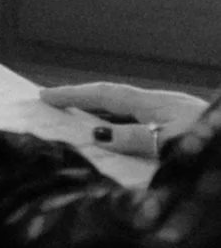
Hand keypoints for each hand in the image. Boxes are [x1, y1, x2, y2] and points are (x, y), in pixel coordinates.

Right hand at [38, 79, 206, 142]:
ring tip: (77, 129)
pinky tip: (119, 153)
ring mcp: (173, 123)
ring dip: (103, 121)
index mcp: (156, 106)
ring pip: (129, 119)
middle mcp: (163, 111)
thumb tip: (97, 132)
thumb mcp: (171, 144)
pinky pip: (141, 134)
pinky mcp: (182, 140)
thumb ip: (135, 139)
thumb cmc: (210, 148)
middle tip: (54, 109)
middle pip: (115, 103)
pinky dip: (122, 136)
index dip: (74, 94)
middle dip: (85, 104)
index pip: (106, 94)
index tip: (43, 96)